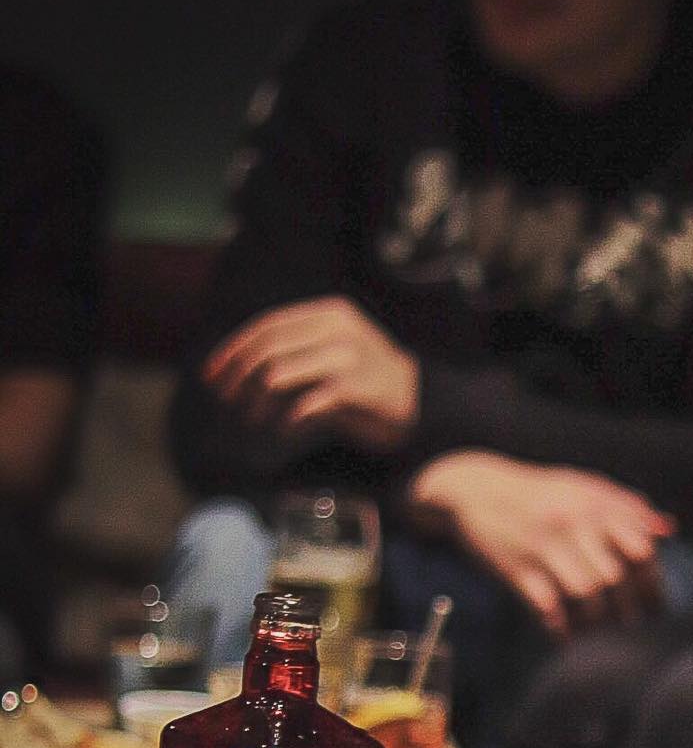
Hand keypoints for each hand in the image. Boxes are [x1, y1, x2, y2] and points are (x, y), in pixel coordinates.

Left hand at [204, 297, 420, 452]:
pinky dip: (285, 423)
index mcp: (330, 315)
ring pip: (276, 377)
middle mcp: (337, 331)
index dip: (232, 351)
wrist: (425, 406)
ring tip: (254, 420)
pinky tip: (283, 432)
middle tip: (227, 402)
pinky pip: (302, 407)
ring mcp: (346, 360)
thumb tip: (242, 364)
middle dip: (237, 379)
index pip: (266, 326)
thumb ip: (300, 347)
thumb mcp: (338, 349)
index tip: (212, 375)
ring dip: (256, 403)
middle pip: (266, 351)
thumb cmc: (373, 384)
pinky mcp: (353, 392)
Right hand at [408, 452, 674, 636]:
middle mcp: (572, 524)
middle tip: (629, 627)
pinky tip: (567, 636)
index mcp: (594, 504)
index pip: (640, 550)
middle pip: (615, 578)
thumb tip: (668, 532)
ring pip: (585, 595)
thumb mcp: (582, 487)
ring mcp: (542, 547)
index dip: (653, 584)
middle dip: (627, 611)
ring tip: (600, 633)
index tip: (655, 609)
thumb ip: (626, 506)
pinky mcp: (515, 569)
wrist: (474, 490)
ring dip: (597, 622)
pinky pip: (547, 608)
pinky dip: (561, 629)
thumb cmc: (540, 493)